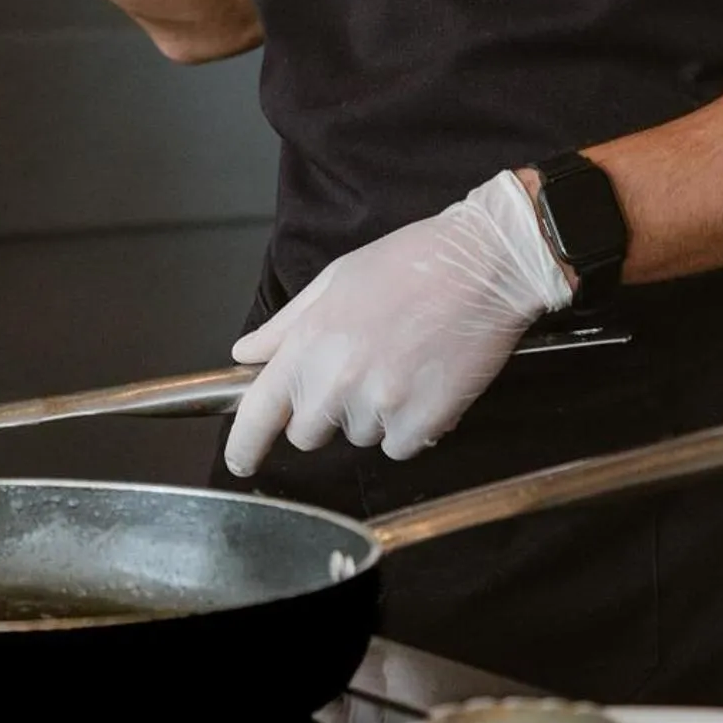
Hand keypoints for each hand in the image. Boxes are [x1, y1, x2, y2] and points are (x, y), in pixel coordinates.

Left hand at [222, 172, 573, 474]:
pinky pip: (401, 447)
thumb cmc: (408, 263)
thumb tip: (246, 353)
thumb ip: (285, 325)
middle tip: (353, 372)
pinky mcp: (425, 420)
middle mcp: (339, 380)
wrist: (482, 265)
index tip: (241, 460)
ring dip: (371, 415)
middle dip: (322, 413)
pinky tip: (422, 384)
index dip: (244, 444)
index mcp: (310, 342)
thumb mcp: (334, 280)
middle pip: (308, 434)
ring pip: (359, 438)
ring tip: (398, 364)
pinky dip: (409, 427)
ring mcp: (383, 404)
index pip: (260, 411)